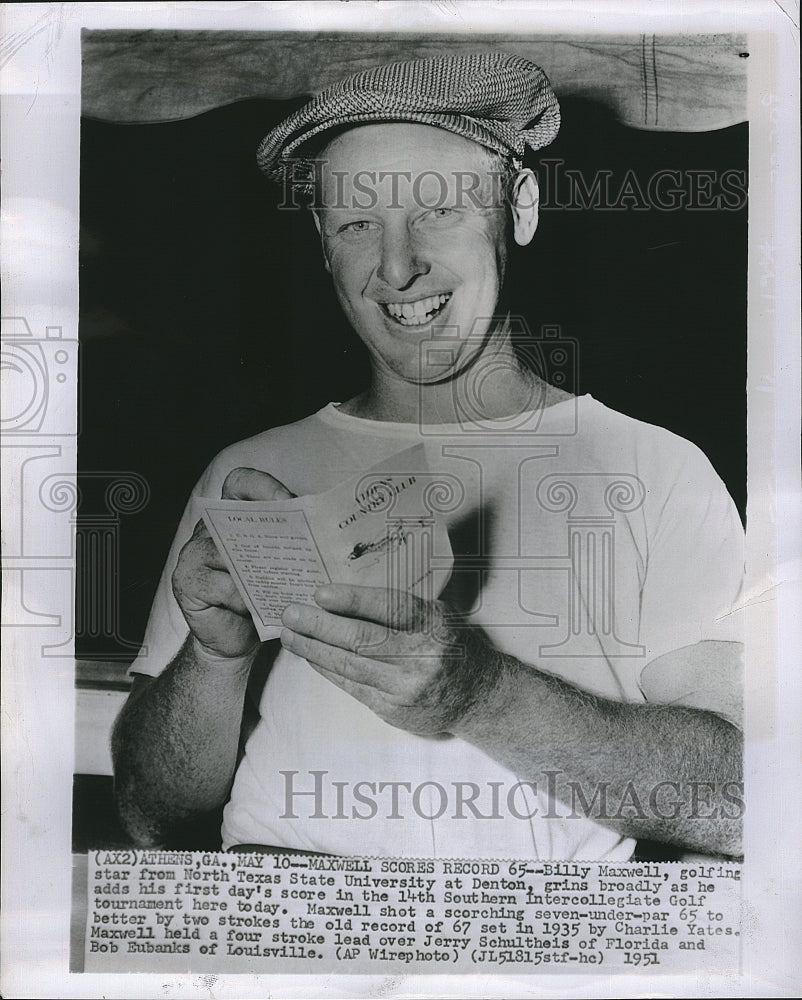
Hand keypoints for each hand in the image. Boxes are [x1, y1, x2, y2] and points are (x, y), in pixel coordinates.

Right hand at [172, 467, 293, 658]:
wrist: (234, 642)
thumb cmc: (261, 600)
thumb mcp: (277, 569)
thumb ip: (289, 547)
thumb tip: (329, 535)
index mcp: (231, 519)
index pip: (240, 483)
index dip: (263, 485)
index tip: (290, 500)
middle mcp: (208, 531)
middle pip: (235, 514)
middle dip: (270, 526)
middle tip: (300, 540)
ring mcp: (194, 555)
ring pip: (227, 552)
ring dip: (260, 568)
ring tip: (287, 582)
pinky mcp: (188, 583)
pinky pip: (222, 585)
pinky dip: (245, 598)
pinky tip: (260, 608)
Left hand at [280, 584, 499, 734]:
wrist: (476, 695)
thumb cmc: (449, 645)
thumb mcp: (436, 616)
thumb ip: (400, 607)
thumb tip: (344, 598)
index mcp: (435, 626)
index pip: (391, 608)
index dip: (353, 600)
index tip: (319, 593)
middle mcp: (422, 658)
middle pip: (362, 639)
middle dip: (320, 626)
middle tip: (291, 614)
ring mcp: (406, 688)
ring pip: (350, 665)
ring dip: (314, 650)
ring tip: (290, 635)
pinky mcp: (393, 710)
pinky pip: (352, 686)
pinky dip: (328, 670)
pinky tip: (311, 657)